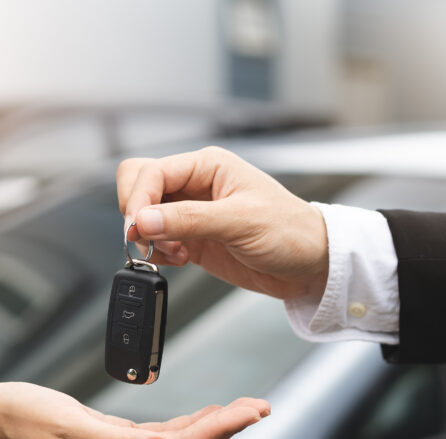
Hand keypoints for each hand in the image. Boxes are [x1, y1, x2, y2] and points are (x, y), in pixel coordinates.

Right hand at [0, 382, 268, 438]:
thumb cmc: (25, 415)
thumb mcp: (71, 423)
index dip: (218, 431)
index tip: (248, 413)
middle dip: (226, 428)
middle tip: (261, 407)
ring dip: (211, 426)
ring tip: (244, 409)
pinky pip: (159, 437)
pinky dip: (186, 425)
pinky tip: (204, 415)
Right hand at [117, 146, 328, 300]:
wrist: (310, 265)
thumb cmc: (291, 231)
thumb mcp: (241, 221)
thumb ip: (188, 219)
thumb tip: (143, 221)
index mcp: (207, 166)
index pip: (151, 172)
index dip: (139, 200)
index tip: (138, 229)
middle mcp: (195, 185)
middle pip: (139, 185)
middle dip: (135, 214)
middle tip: (146, 238)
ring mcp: (191, 213)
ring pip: (143, 216)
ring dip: (148, 237)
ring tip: (173, 252)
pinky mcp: (191, 239)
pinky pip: (156, 240)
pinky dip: (158, 253)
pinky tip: (180, 259)